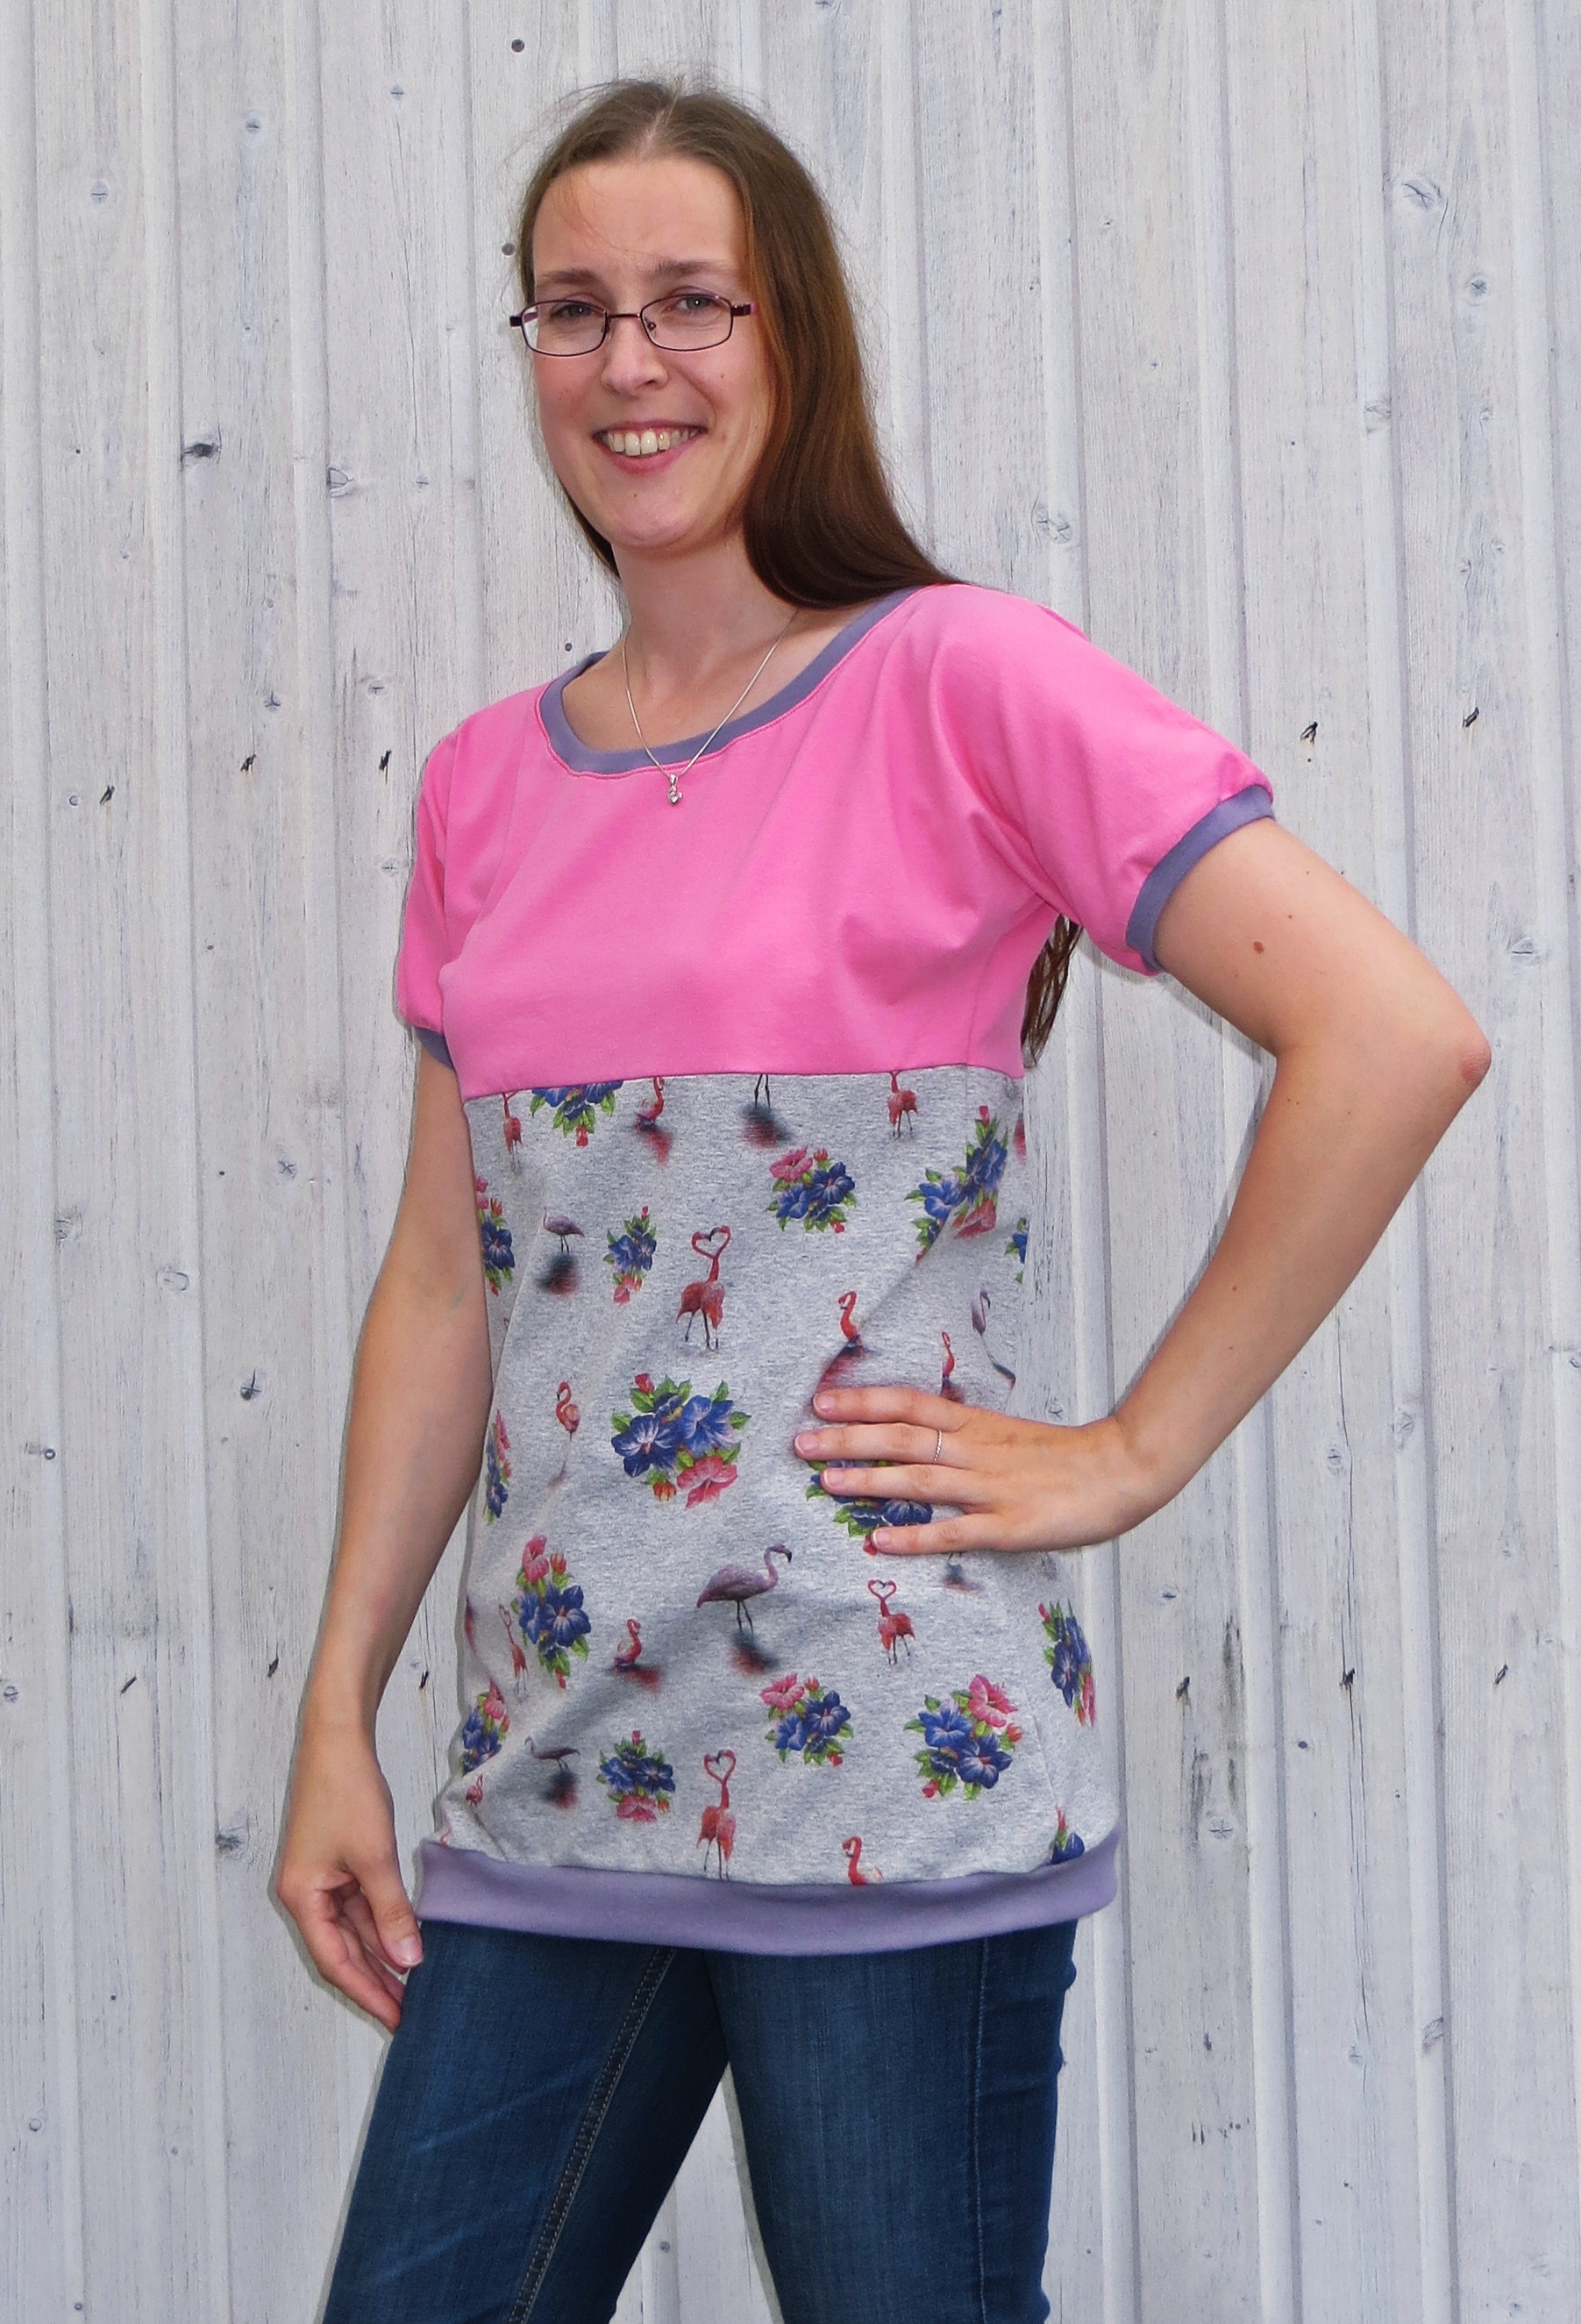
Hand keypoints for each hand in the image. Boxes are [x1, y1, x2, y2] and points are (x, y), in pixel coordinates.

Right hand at [274, 1712, 422, 2031]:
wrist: (339, 1738)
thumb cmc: (347, 1791)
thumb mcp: (374, 1857)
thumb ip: (391, 1911)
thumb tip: (409, 1960)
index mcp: (302, 1898)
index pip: (335, 1962)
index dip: (368, 1993)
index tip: (397, 2020)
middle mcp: (306, 1894)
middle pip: (342, 1951)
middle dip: (376, 1982)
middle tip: (410, 2014)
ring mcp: (322, 1878)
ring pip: (354, 1930)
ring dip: (382, 1955)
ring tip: (414, 1986)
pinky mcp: (338, 1862)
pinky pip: (361, 1906)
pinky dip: (382, 1924)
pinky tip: (407, 1941)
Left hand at [793, 1384, 1158, 1555]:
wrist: (1121, 1471)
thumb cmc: (1063, 1456)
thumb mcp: (1006, 1432)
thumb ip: (963, 1433)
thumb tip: (914, 1432)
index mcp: (977, 1424)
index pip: (910, 1404)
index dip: (864, 1401)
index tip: (822, 1400)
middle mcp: (976, 1451)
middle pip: (903, 1438)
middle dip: (848, 1439)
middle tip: (802, 1442)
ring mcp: (991, 1490)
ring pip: (919, 1481)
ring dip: (869, 1482)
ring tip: (825, 1483)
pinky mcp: (1009, 1528)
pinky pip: (954, 1532)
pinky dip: (916, 1537)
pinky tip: (881, 1542)